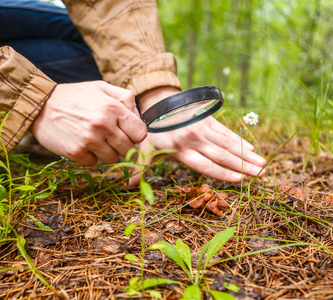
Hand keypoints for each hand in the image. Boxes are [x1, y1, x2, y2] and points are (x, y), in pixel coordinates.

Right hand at [30, 81, 146, 165]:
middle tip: (109, 137)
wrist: (40, 105)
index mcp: (113, 108)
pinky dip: (90, 157)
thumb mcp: (101, 87)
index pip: (140, 133)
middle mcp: (103, 125)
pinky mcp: (75, 152)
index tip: (126, 132)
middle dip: (122, 145)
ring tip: (95, 140)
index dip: (135, 134)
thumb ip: (124, 98)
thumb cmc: (73, 96)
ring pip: (113, 159)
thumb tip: (139, 115)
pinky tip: (82, 145)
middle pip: (128, 148)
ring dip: (106, 152)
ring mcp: (89, 141)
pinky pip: (94, 163)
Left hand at [128, 87, 266, 184]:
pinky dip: (240, 141)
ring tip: (263, 164)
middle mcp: (194, 140)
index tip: (239, 180)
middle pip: (222, 155)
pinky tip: (252, 148)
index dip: (223, 173)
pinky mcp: (208, 119)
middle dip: (242, 166)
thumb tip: (128, 185)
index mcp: (180, 150)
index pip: (205, 165)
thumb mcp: (144, 148)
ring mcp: (203, 128)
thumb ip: (140, 167)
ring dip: (246, 154)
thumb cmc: (153, 130)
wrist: (159, 103)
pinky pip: (226, 132)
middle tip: (261, 175)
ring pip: (228, 144)